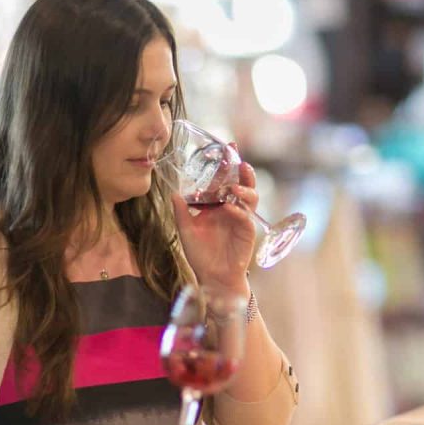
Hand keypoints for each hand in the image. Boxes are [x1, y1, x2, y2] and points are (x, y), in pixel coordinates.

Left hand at [173, 157, 256, 292]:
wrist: (212, 277)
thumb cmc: (201, 255)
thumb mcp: (185, 231)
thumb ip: (181, 212)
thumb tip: (173, 193)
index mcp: (218, 205)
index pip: (224, 180)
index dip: (226, 165)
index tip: (225, 147)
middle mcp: (232, 208)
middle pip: (241, 183)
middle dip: (241, 169)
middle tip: (237, 157)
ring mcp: (241, 219)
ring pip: (250, 197)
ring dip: (244, 188)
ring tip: (234, 186)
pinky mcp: (247, 232)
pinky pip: (246, 217)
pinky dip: (239, 210)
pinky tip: (230, 206)